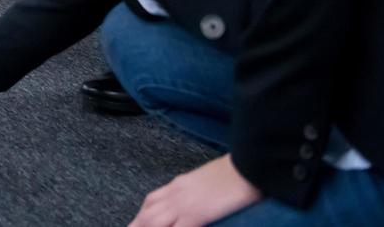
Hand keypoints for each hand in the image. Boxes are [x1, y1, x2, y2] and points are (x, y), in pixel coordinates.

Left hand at [129, 155, 263, 226]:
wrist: (247, 163)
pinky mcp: (196, 214)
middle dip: (136, 226)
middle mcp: (176, 194)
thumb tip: (198, 201)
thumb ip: (197, 190)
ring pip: (154, 222)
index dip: (141, 215)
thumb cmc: (235, 171)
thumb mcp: (209, 180)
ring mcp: (184, 204)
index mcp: (179, 184)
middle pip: (147, 214)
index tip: (136, 223)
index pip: (152, 200)